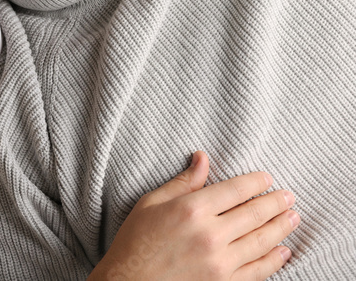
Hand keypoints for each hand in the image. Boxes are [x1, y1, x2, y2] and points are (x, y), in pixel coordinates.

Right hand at [90, 151, 297, 280]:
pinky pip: (257, 271)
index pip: (234, 190)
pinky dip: (274, 260)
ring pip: (261, 241)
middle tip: (288, 196)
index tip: (267, 178)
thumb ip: (183, 182)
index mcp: (191, 210)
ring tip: (293, 217)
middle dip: (275, 203)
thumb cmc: (135, 242)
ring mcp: (219, 263)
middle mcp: (210, 235)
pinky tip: (283, 251)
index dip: (255, 182)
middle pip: (253, 214)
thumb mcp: (151, 203)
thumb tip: (203, 158)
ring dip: (280, 228)